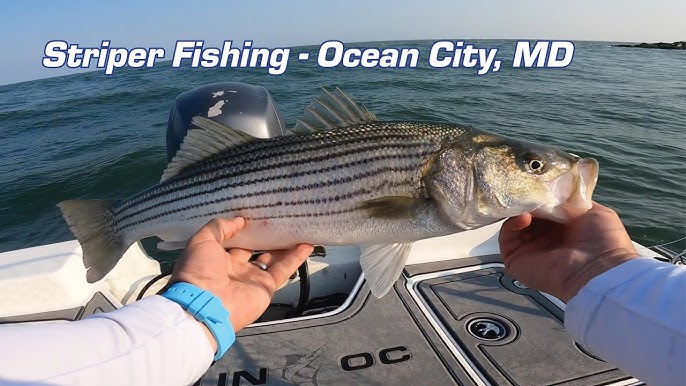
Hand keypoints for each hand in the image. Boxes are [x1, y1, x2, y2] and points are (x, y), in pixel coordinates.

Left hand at [168, 218, 313, 350]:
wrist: (204, 306)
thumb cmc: (198, 271)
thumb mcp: (201, 241)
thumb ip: (219, 228)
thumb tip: (239, 220)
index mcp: (217, 258)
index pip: (234, 241)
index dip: (245, 229)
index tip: (256, 214)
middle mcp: (236, 268)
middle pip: (255, 249)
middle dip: (266, 236)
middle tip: (280, 219)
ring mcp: (252, 278)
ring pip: (273, 258)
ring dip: (285, 245)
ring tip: (298, 228)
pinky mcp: (266, 288)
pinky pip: (283, 270)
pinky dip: (296, 258)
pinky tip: (307, 244)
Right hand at [499, 202, 639, 301]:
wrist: (600, 270)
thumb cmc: (603, 241)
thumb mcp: (592, 210)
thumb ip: (569, 199)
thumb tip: (549, 189)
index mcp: (563, 227)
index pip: (543, 206)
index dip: (539, 194)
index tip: (537, 182)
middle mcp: (545, 238)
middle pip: (526, 213)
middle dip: (526, 200)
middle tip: (528, 190)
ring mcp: (529, 250)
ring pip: (513, 223)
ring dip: (518, 210)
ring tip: (527, 205)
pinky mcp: (516, 260)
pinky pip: (506, 238)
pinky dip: (511, 224)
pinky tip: (524, 217)